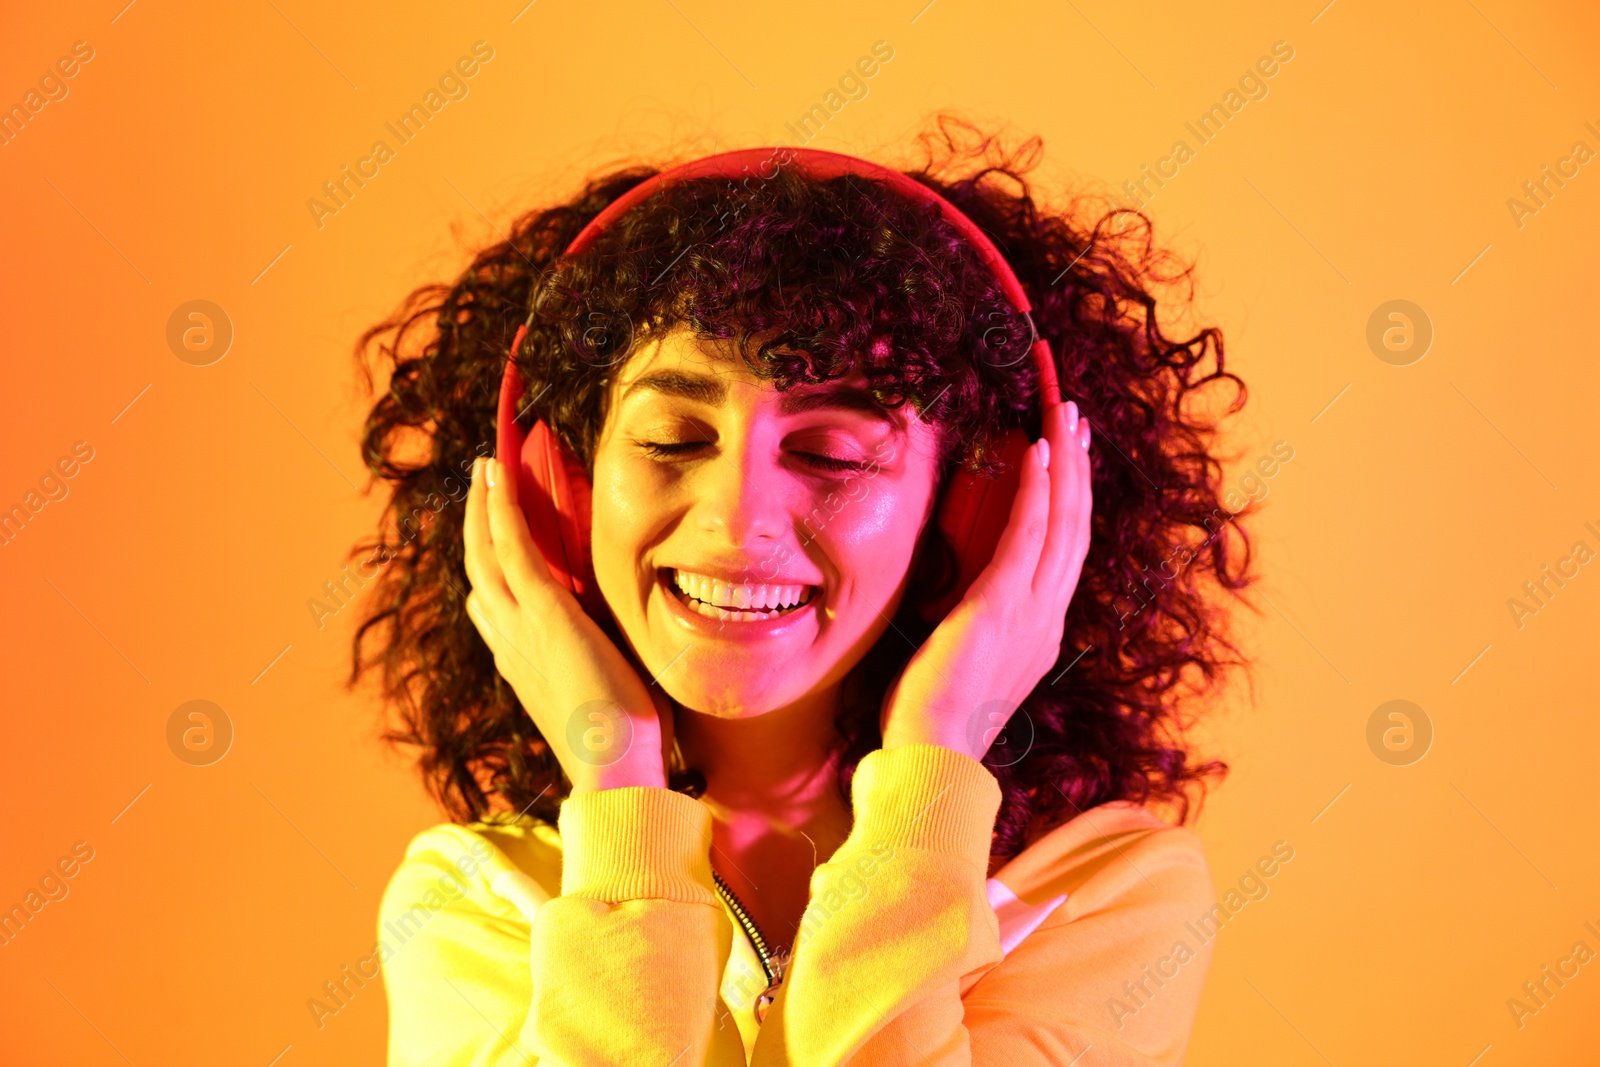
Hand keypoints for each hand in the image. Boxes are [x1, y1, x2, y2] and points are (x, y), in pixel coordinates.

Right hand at [463, 456, 673, 793]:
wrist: (614, 771)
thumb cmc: (621, 746)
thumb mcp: (598, 697)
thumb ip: (593, 668)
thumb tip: (609, 650)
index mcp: (521, 665)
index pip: (491, 608)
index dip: (487, 568)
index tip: (489, 540)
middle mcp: (509, 643)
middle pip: (480, 570)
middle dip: (477, 524)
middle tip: (482, 484)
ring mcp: (521, 627)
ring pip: (488, 552)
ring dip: (485, 505)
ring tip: (487, 466)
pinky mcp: (546, 612)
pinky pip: (513, 548)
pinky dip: (503, 508)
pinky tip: (501, 477)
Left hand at [879, 399, 1093, 761]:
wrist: (932, 757)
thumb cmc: (935, 719)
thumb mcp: (966, 665)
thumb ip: (978, 631)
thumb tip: (964, 608)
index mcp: (1042, 632)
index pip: (1066, 551)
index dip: (1070, 500)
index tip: (1069, 456)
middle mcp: (1049, 617)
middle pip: (1075, 525)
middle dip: (1078, 466)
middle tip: (1076, 415)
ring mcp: (1033, 611)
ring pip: (1063, 521)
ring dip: (1065, 462)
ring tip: (1065, 414)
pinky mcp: (1003, 606)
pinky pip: (1029, 536)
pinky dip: (1038, 490)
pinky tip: (1039, 451)